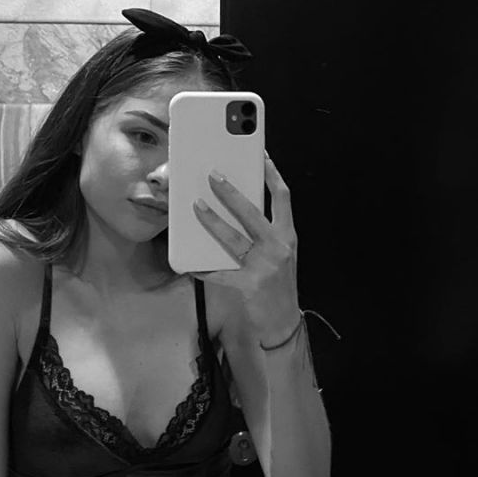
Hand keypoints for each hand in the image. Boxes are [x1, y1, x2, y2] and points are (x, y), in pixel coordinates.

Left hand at [192, 152, 299, 343]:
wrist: (284, 321)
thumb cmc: (278, 284)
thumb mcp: (280, 253)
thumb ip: (265, 232)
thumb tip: (237, 209)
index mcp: (287, 235)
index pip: (283, 197)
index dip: (272, 174)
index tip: (261, 155)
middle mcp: (279, 246)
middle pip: (252, 212)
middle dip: (231, 192)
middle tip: (214, 175)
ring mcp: (265, 266)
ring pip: (233, 238)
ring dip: (212, 221)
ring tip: (196, 206)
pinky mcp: (250, 284)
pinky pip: (220, 274)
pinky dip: (203, 270)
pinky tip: (190, 266)